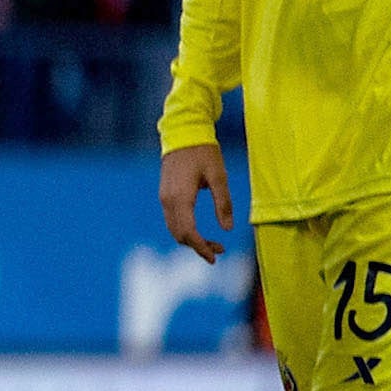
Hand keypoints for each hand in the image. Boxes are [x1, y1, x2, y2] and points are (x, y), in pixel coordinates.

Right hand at [159, 143, 232, 263]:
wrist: (183, 132)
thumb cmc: (203, 152)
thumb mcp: (219, 176)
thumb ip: (223, 204)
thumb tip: (227, 230)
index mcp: (181, 198)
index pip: (188, 232)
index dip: (201, 248)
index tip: (216, 257)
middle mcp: (168, 201)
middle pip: (179, 235)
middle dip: (198, 246)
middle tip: (220, 249)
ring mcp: (164, 198)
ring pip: (174, 229)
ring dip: (191, 240)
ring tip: (213, 242)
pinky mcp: (165, 195)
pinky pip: (172, 220)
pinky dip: (185, 230)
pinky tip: (200, 230)